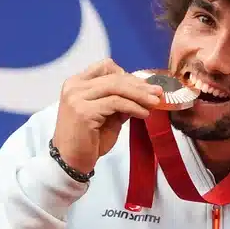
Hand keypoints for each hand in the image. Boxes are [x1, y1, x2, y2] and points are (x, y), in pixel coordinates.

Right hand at [52, 59, 166, 172]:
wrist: (71, 161)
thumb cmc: (88, 140)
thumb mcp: (107, 116)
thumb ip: (120, 102)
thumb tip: (145, 94)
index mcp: (77, 83)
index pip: (106, 67)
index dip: (128, 75)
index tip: (146, 85)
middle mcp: (74, 86)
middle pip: (114, 77)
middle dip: (139, 84)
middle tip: (158, 92)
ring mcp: (77, 97)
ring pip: (116, 87)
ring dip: (139, 94)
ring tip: (155, 103)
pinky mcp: (84, 110)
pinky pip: (116, 103)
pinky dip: (133, 107)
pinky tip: (144, 114)